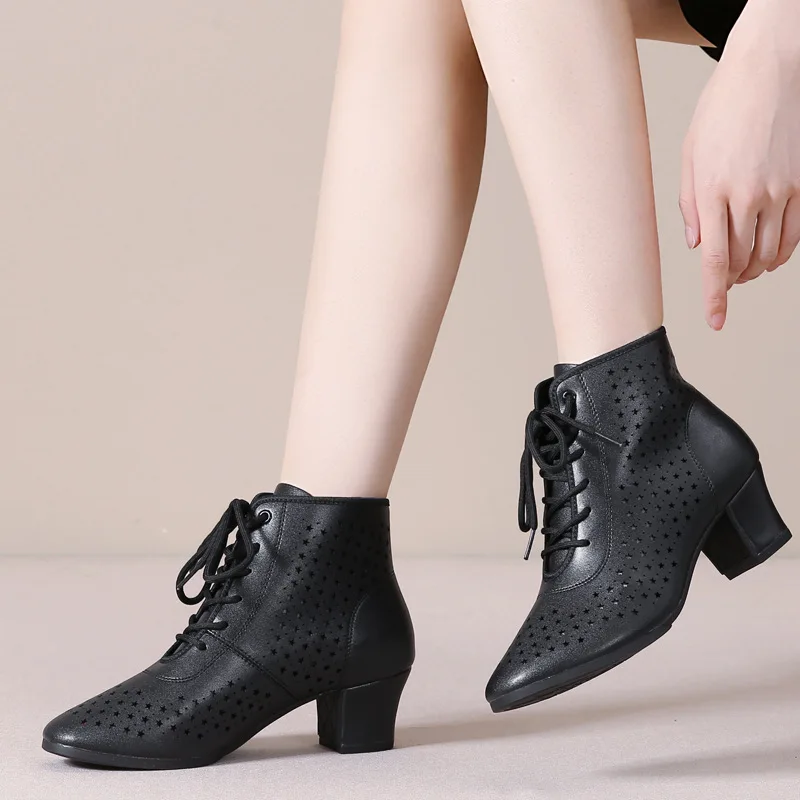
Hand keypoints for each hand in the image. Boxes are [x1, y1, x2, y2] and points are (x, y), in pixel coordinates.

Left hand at [679, 16, 799, 329]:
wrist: (770, 68)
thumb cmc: (723, 107)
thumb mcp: (690, 154)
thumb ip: (689, 205)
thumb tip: (694, 245)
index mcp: (714, 192)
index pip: (714, 260)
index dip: (715, 296)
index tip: (716, 320)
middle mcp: (749, 196)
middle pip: (741, 262)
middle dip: (730, 281)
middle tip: (721, 285)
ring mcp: (782, 191)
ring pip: (770, 253)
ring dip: (753, 270)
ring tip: (742, 271)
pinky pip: (794, 234)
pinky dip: (780, 252)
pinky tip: (768, 253)